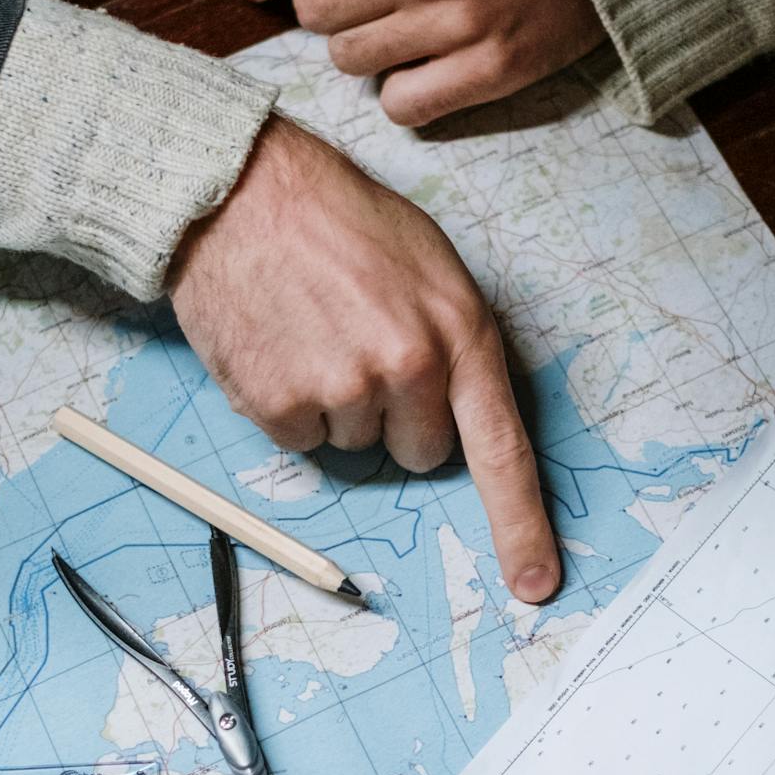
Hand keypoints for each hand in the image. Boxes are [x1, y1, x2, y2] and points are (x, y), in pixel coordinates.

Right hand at [168, 117, 559, 601]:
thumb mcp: (429, 266)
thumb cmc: (339, 220)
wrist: (240, 189)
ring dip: (336, 403)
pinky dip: (287, 405)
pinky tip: (279, 344)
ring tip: (314, 328)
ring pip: (354, 444)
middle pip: (420, 453)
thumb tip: (459, 414)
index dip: (521, 525)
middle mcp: (408, 366)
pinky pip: (300, 440)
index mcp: (460, 331)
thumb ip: (454, 342)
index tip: (535, 584)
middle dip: (397, 417)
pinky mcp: (278, 403)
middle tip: (362, 346)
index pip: (502, 449)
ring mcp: (341, 388)